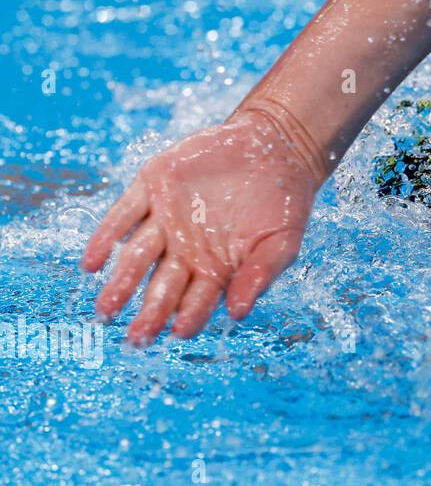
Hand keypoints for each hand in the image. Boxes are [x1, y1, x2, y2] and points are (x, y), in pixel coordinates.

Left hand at [80, 109, 322, 345]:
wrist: (276, 147)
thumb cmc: (284, 202)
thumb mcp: (282, 242)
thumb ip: (260, 275)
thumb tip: (238, 312)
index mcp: (215, 267)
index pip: (197, 299)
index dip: (188, 316)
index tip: (178, 333)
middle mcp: (185, 249)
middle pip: (161, 285)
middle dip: (149, 312)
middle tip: (135, 337)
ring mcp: (166, 219)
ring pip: (136, 256)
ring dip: (121, 283)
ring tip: (107, 308)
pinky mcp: (152, 187)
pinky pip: (123, 215)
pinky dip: (106, 237)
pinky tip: (91, 262)